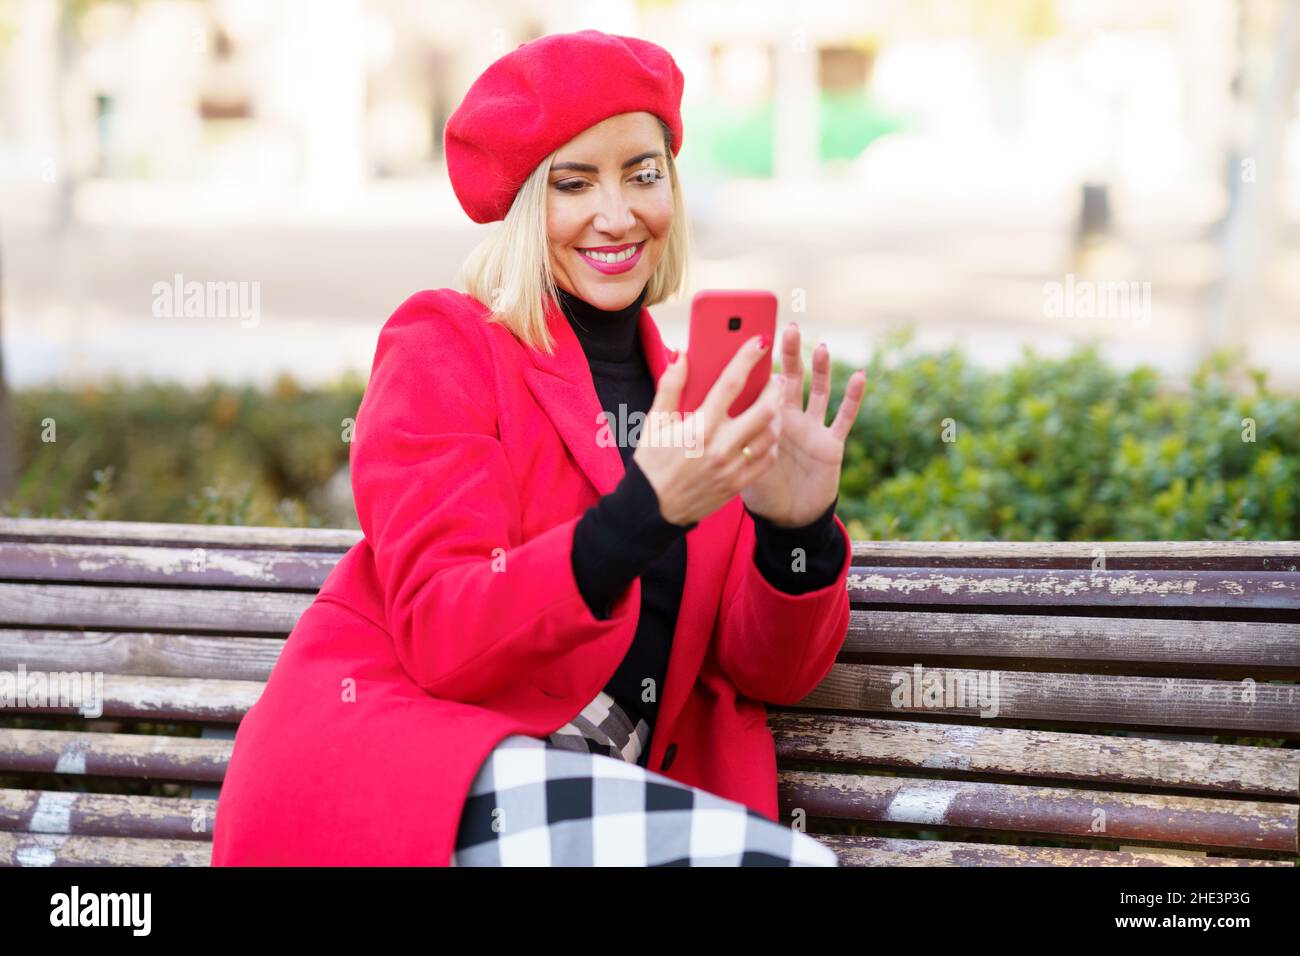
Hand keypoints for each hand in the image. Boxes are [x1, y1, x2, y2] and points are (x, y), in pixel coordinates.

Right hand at [634, 334, 785, 526]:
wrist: (651, 510)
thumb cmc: (651, 463)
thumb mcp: (654, 422)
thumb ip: (670, 386)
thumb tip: (683, 355)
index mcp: (699, 427)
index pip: (730, 384)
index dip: (747, 358)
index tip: (760, 341)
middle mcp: (720, 446)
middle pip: (764, 409)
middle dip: (774, 388)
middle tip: (775, 378)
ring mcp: (732, 467)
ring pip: (771, 434)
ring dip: (777, 415)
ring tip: (773, 403)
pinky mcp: (738, 484)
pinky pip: (767, 459)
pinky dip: (772, 442)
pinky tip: (767, 432)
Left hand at [739, 323, 865, 527]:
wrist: (785, 518)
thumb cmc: (760, 491)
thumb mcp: (739, 460)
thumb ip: (732, 433)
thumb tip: (717, 409)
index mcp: (763, 419)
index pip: (763, 384)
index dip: (763, 362)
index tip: (757, 335)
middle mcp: (789, 418)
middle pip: (792, 379)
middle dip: (791, 354)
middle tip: (789, 328)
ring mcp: (812, 428)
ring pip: (818, 392)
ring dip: (822, 370)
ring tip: (821, 347)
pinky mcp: (831, 443)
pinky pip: (844, 417)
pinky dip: (853, 398)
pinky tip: (859, 377)